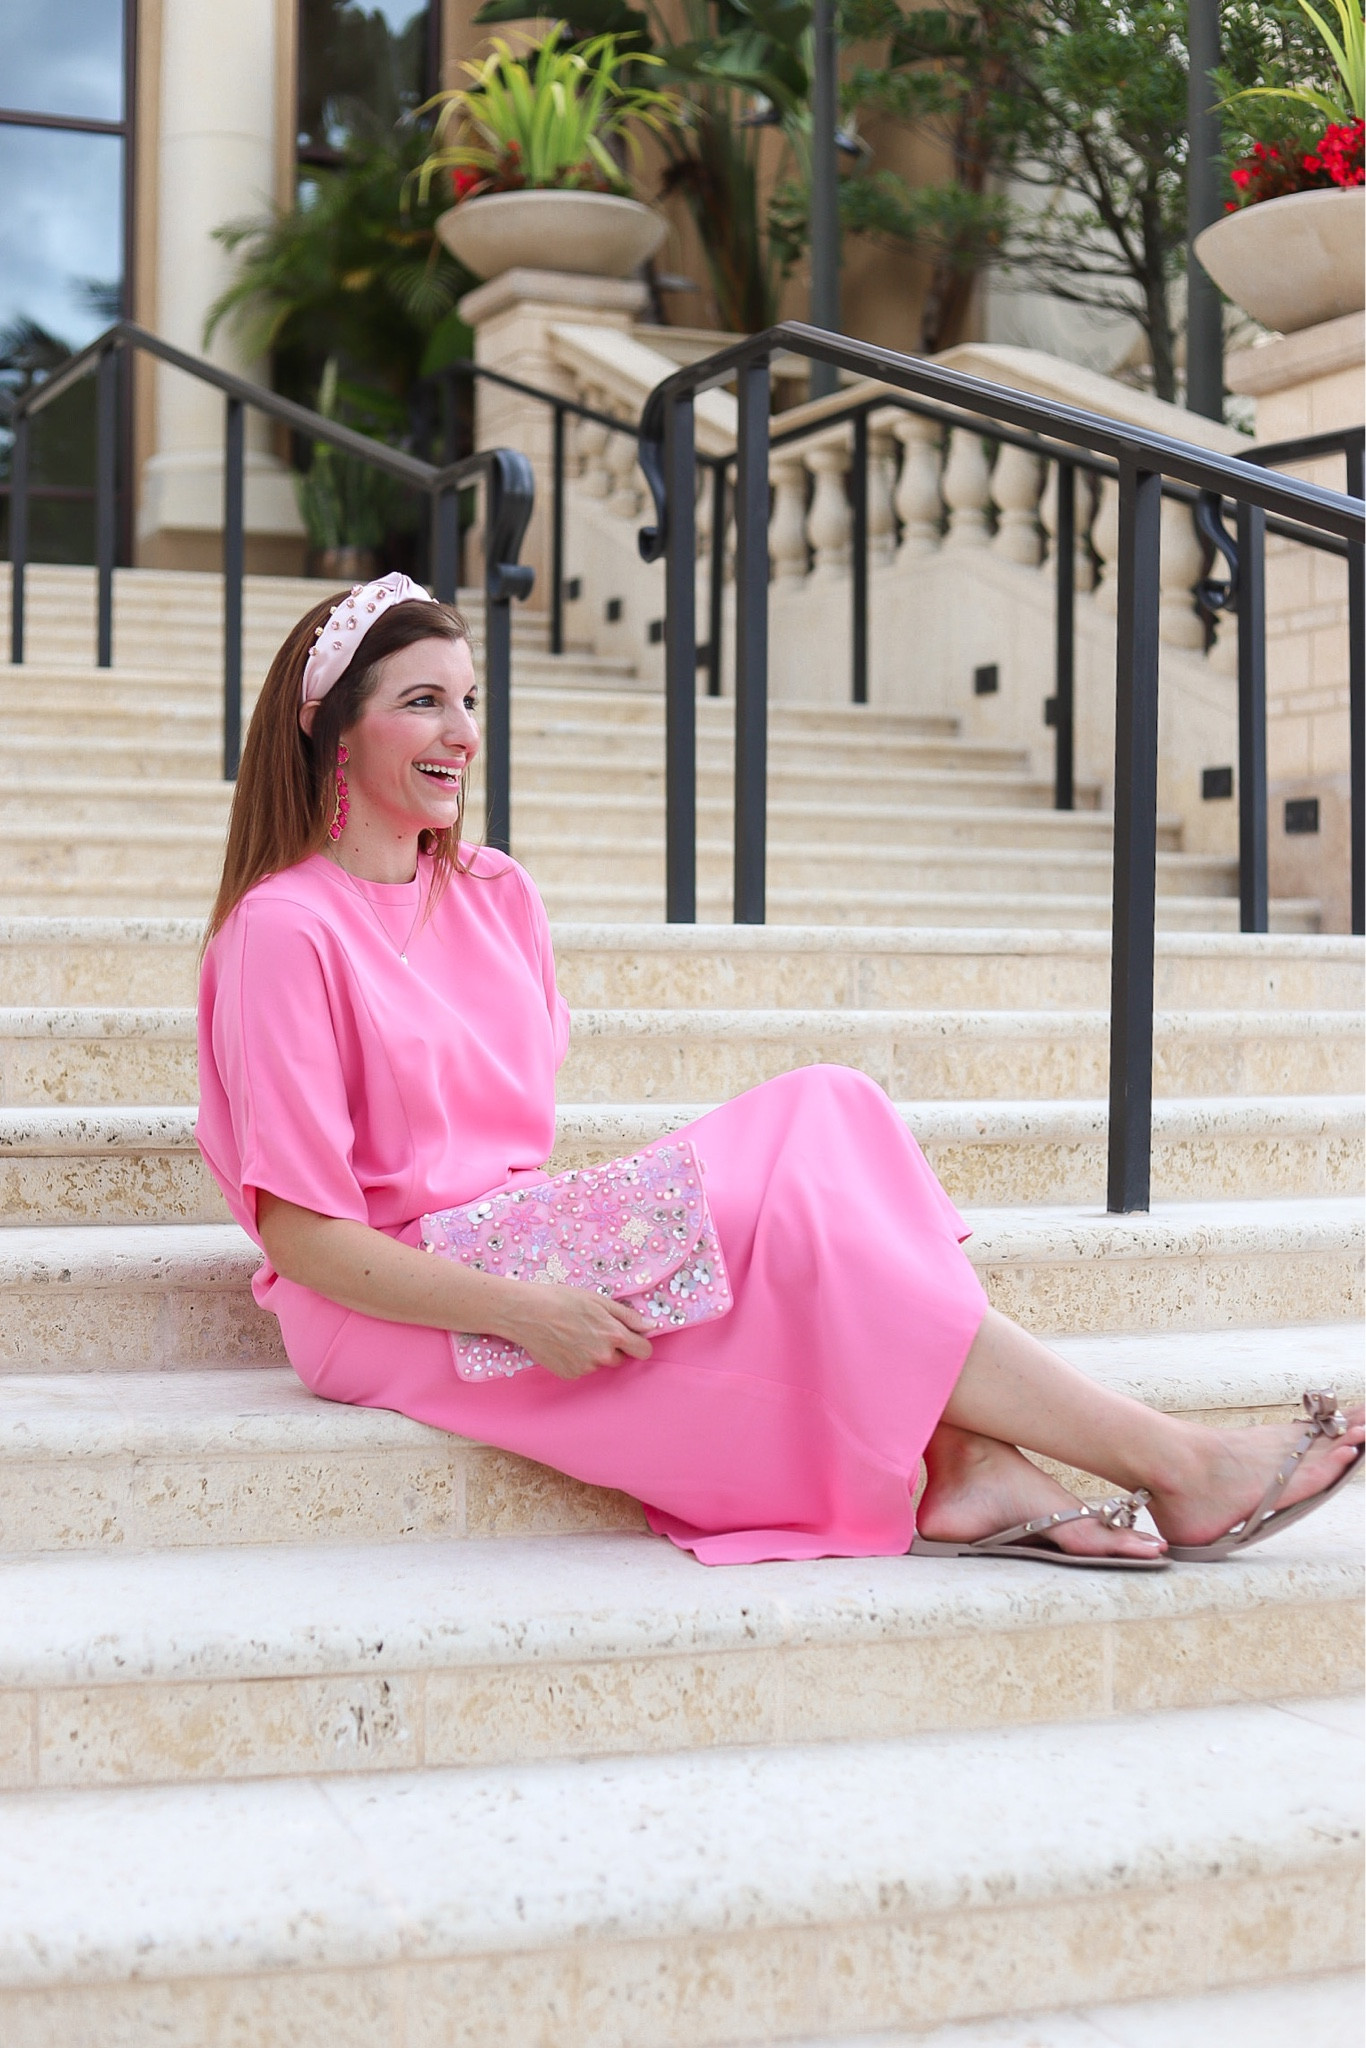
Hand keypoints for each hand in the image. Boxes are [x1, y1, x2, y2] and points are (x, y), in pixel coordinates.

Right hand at [498, 1284, 654, 1380]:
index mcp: (614, 1335)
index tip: (631, 1338)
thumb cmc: (562, 1300)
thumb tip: (650, 1327)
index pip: (643, 1351)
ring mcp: (585, 1367)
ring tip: (574, 1335)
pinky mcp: (569, 1374)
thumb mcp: (598, 1300)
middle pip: (620, 1359)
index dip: (638, 1343)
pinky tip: (563, 1344)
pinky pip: (581, 1370)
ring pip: (599, 1364)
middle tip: (593, 1330)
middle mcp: (602, 1355)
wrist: (526, 1312)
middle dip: (612, 1348)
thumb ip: (628, 1317)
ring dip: (593, 1354)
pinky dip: (576, 1360)